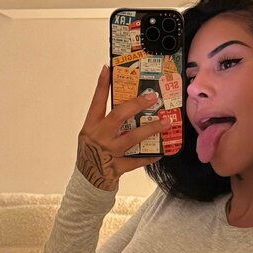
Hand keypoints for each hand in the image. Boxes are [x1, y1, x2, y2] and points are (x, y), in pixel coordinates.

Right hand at [77, 65, 167, 189]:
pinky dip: (149, 156)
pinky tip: (160, 152)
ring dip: (151, 129)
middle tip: (152, 97)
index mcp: (90, 126)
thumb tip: (130, 108)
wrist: (87, 182)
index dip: (101, 85)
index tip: (108, 69)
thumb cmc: (92, 154)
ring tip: (166, 122)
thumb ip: (107, 124)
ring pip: (133, 137)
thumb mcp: (93, 136)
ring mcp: (108, 152)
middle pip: (118, 116)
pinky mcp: (116, 167)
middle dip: (136, 104)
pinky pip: (137, 160)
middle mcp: (98, 137)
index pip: (96, 102)